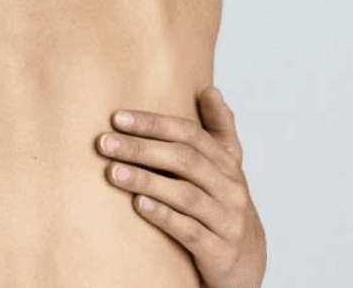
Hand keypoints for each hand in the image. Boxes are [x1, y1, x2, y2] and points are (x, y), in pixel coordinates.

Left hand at [95, 87, 265, 287]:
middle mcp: (230, 188)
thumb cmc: (224, 205)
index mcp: (228, 164)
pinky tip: (139, 205)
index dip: (155, 124)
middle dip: (142, 149)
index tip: (117, 118)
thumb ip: (219, 130)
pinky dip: (164, 216)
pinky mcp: (219, 250)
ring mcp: (227, 219)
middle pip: (185, 160)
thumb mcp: (227, 167)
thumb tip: (209, 90)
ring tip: (112, 172)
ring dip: (146, 181)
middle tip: (104, 143)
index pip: (191, 134)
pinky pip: (190, 231)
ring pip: (185, 195)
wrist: (248, 262)